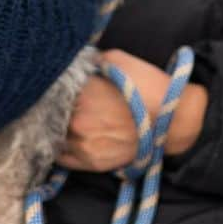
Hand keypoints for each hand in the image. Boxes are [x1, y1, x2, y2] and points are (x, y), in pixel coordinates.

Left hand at [58, 49, 208, 172]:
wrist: (173, 121)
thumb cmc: (148, 86)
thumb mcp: (118, 60)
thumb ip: (91, 61)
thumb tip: (76, 63)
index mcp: (81, 94)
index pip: (49, 91)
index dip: (49, 87)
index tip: (50, 84)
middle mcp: (77, 121)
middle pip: (49, 115)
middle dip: (52, 108)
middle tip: (54, 102)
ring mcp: (83, 145)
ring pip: (53, 137)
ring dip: (55, 128)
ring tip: (60, 121)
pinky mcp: (91, 163)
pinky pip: (61, 158)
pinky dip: (60, 148)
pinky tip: (66, 138)